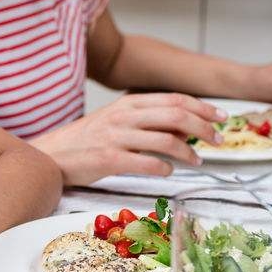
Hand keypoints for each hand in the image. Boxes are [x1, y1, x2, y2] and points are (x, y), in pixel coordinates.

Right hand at [31, 93, 225, 184]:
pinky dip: (164, 168)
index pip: (174, 99)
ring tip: (197, 161)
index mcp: (128, 104)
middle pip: (176, 115)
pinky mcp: (108, 159)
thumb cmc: (86, 141)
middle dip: (203, 128)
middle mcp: (123, 116)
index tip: (221, 119)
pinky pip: (146, 163)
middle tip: (217, 140)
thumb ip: (148, 122)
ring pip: (165, 139)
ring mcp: (115, 137)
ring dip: (188, 152)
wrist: (50, 155)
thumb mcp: (117, 122)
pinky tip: (168, 172)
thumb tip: (185, 127)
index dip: (203, 108)